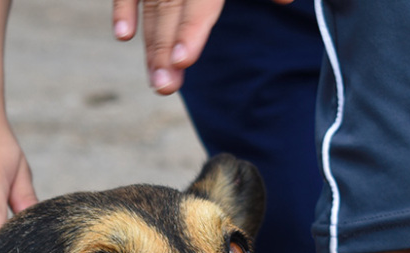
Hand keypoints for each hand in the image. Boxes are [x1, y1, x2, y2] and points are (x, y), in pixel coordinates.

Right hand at [112, 0, 291, 94]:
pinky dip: (123, 6)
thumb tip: (286, 1)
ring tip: (155, 78)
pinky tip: (123, 35)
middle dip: (164, 46)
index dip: (191, 27)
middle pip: (169, 4)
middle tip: (165, 86)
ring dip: (150, 41)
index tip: (183, 59)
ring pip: (150, 0)